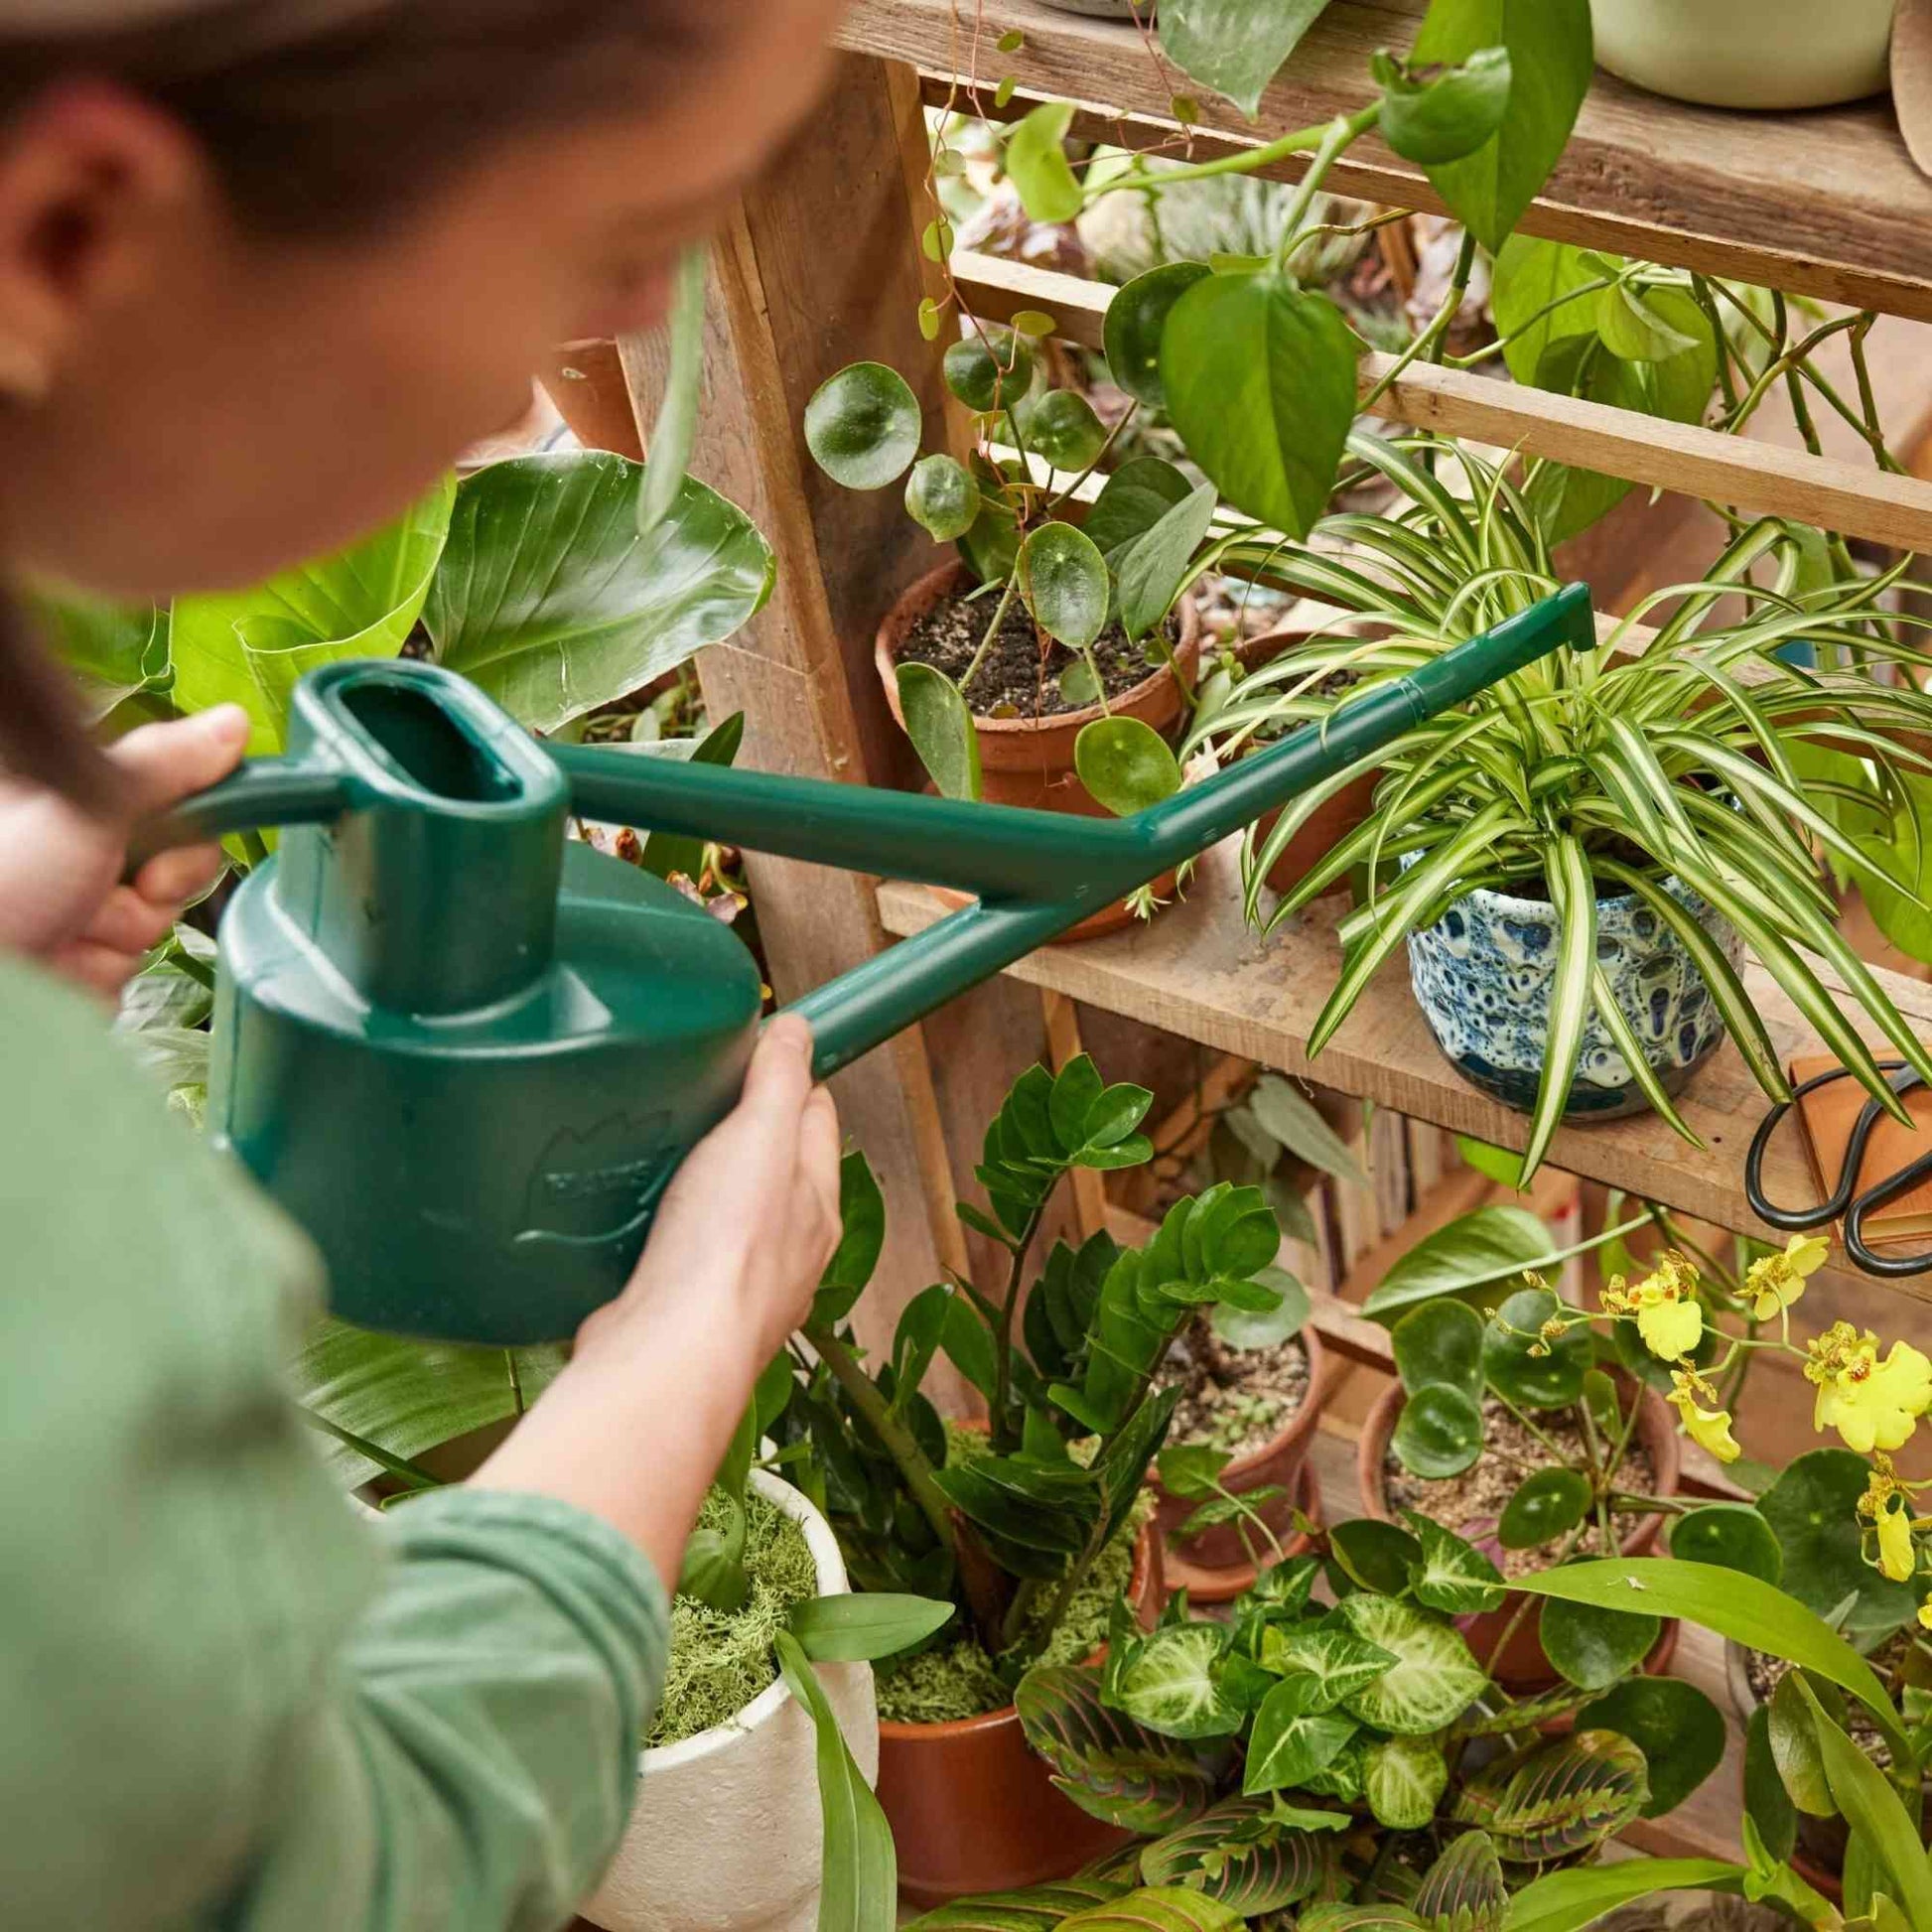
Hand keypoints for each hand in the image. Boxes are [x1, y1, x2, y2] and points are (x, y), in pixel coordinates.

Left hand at [0, 705, 248, 999]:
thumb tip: (236, 723)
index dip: (188, 809)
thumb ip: (167, 763)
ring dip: (128, 925)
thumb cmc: (5, 881)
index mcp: (65, 793)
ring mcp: (76, 902)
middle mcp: (72, 843)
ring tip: (78, 928)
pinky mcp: (82, 957)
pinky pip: (130, 957)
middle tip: (138, 882)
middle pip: (172, 850)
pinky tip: (69, 962)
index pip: (161, 786)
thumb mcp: (93, 804)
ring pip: (156, 909)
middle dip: (163, 875)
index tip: (194, 820)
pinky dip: (106, 964)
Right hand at [580, 1015, 842, 1366]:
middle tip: (699, 1096)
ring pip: (726, 1214)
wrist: (668, 1353)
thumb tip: (799, 1030)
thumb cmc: (725, 1249)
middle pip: (772, 1168)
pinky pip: (678, 1253)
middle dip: (743, 1131)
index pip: (815, 1118)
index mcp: (817, 1202)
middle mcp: (789, 1248)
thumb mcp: (760, 1137)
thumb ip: (780, 1082)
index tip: (762, 1049)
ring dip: (698, 1184)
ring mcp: (737, 1284)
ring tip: (658, 1150)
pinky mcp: (685, 1309)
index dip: (792, 1077)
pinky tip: (629, 1215)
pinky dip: (661, 1229)